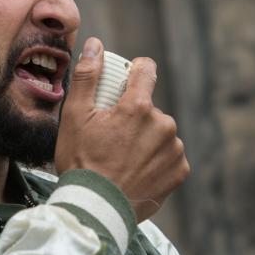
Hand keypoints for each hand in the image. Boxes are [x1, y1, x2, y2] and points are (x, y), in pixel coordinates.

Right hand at [56, 37, 189, 221]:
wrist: (96, 209)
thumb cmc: (81, 162)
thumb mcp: (75, 117)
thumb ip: (88, 77)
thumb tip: (95, 45)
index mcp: (138, 106)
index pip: (146, 71)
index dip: (134, 73)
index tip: (124, 84)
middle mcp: (163, 124)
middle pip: (149, 108)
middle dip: (134, 117)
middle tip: (112, 139)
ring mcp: (174, 149)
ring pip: (160, 133)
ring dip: (146, 140)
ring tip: (123, 160)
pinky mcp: (180, 171)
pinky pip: (169, 157)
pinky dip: (156, 162)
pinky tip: (136, 173)